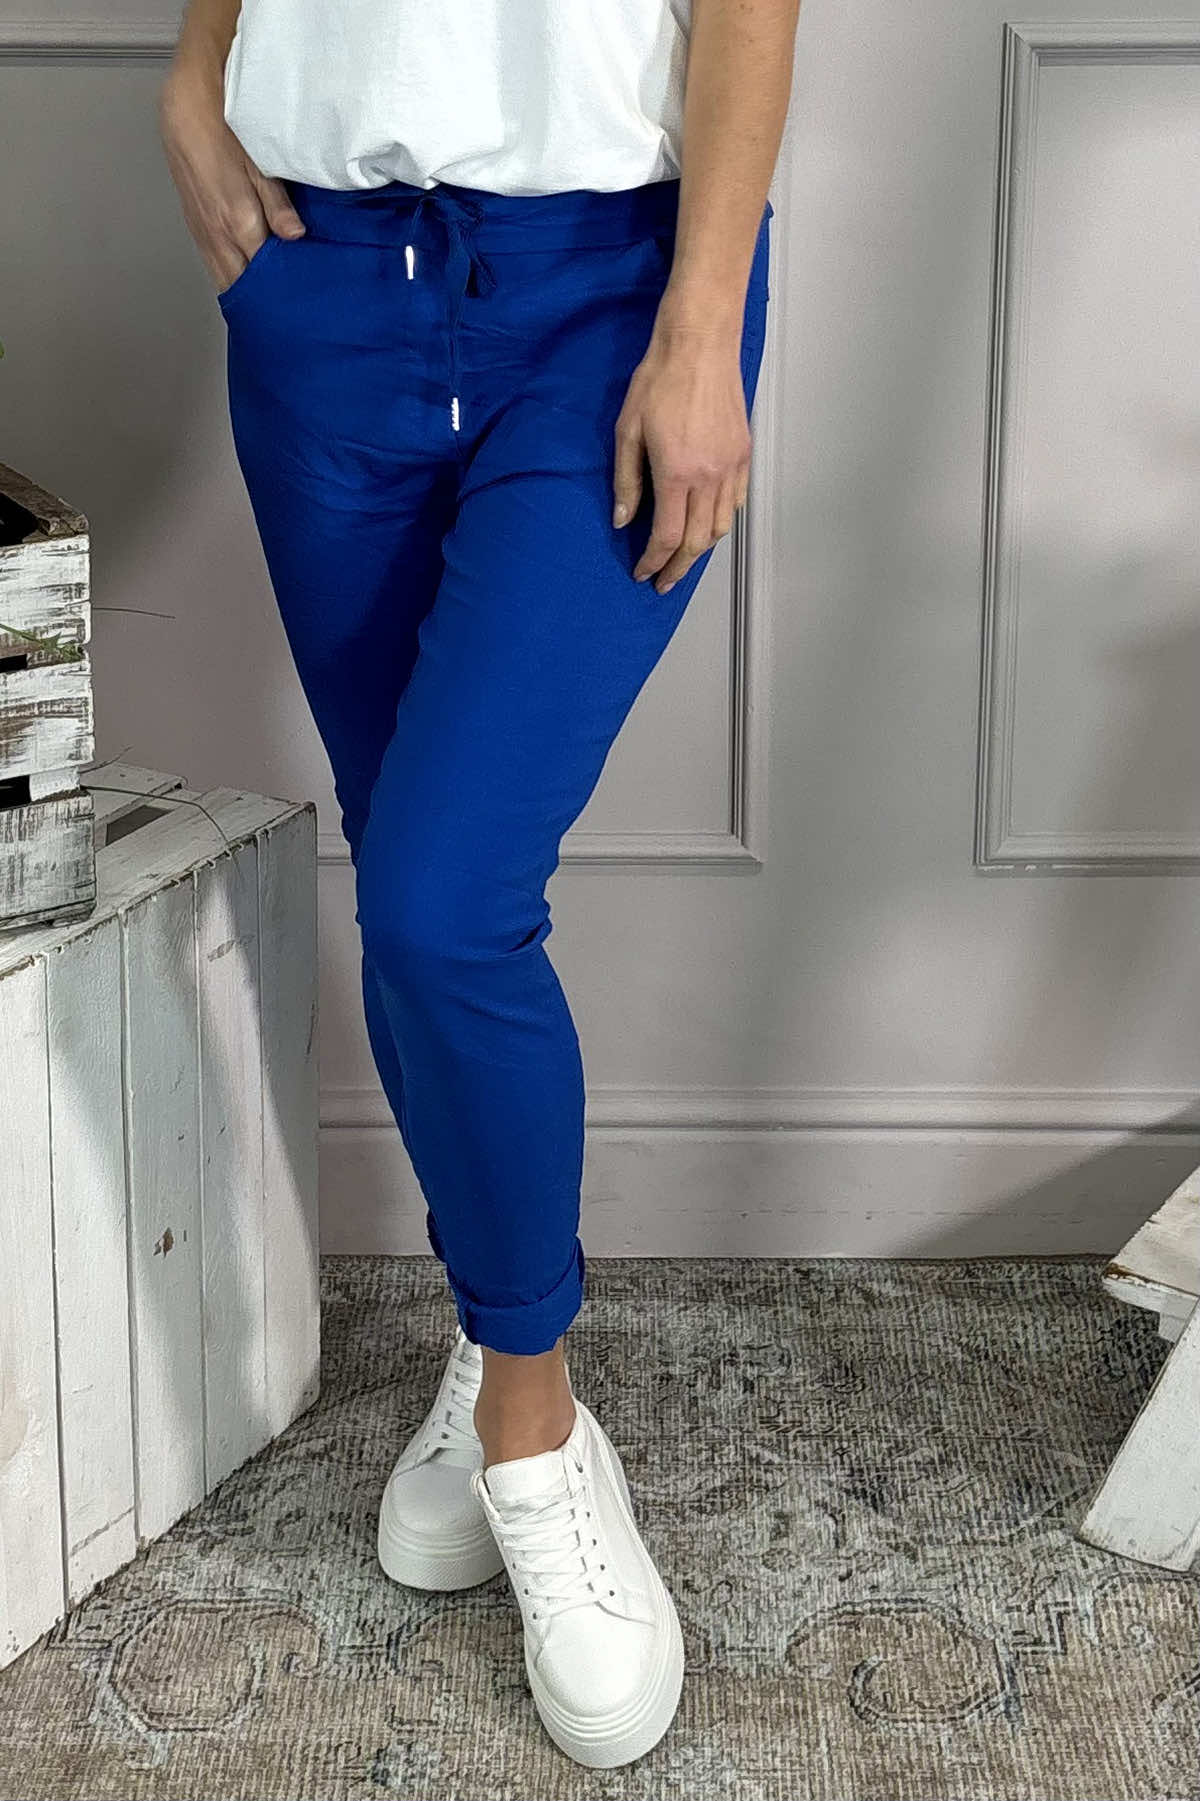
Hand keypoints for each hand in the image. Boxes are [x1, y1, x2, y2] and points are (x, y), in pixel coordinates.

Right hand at [158, 61, 304, 294]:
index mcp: (239, 223)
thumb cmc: (226, 129)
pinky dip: (229, 277)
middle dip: (264, 299)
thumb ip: (278, 204)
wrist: (185, 107)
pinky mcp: (195, 226)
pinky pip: (213, 264)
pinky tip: (244, 282)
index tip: (302, 299)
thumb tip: (295, 236)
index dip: (284, 289)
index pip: (265, 274)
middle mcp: (219, 235)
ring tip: (267, 305)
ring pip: (225, 279)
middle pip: (243, 285)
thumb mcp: (261, 163)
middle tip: (288, 311)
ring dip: (244, 293)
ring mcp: (204, 233)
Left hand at [612, 320, 751, 593]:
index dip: (653, 561)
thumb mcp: (628, 430)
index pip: (667, 537)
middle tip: (664, 581)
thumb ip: (627, 480)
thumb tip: (624, 519)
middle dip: (678, 568)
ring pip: (720, 527)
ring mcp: (731, 467)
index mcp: (678, 473)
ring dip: (701, 549)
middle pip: (697, 542)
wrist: (700, 343)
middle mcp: (709, 477)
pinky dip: (721, 523)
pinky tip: (707, 526)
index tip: (642, 573)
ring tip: (683, 558)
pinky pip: (736, 503)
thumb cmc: (661, 379)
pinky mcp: (743, 454)